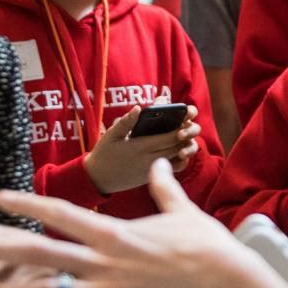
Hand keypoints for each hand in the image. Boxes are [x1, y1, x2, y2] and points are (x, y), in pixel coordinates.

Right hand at [83, 105, 201, 194]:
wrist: (98, 179)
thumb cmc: (104, 153)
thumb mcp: (111, 135)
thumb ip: (126, 121)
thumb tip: (139, 107)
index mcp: (140, 147)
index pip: (169, 138)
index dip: (181, 128)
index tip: (187, 119)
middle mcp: (149, 160)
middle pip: (177, 147)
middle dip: (186, 135)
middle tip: (190, 124)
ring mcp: (152, 170)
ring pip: (179, 158)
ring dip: (185, 147)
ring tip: (185, 135)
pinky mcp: (153, 177)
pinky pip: (173, 170)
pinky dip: (181, 160)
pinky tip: (180, 150)